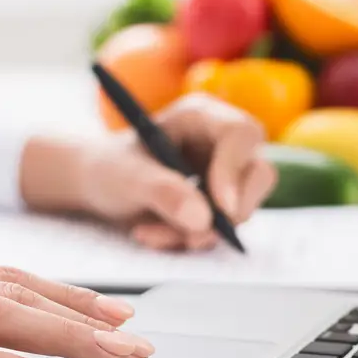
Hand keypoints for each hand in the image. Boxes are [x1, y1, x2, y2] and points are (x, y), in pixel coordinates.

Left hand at [19, 93, 276, 250]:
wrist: (97, 186)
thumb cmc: (108, 166)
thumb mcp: (125, 176)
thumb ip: (161, 191)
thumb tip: (202, 220)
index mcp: (202, 116)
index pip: (241, 134)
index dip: (235, 170)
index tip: (220, 208)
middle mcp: (221, 143)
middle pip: (259, 173)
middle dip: (231, 211)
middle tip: (195, 236)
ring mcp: (225, 176)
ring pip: (241, 209)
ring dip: (198, 233)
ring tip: (150, 233)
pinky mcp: (219, 205)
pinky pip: (222, 230)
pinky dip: (189, 240)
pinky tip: (155, 234)